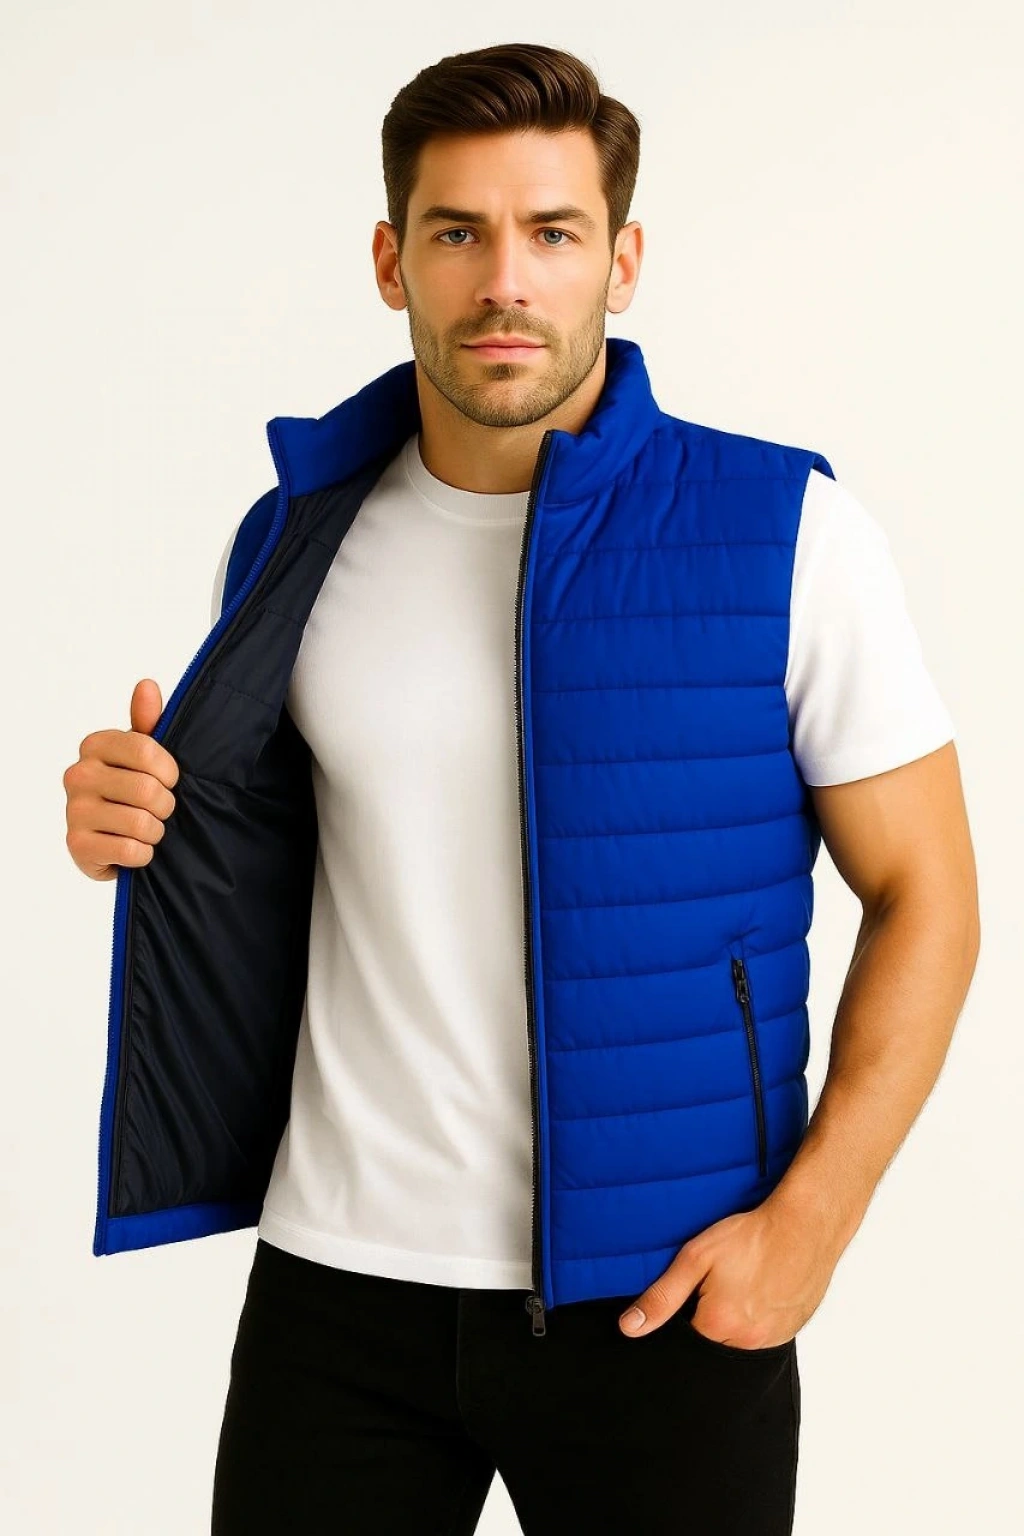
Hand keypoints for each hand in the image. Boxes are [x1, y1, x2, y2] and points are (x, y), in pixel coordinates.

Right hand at [64, 678, 179, 880]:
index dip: (170, 772)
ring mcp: (74, 810)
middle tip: (158, 809)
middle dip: (166, 806)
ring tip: (147, 829)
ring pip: (142, 823)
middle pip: (148, 790)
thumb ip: (147, 722)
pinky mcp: (77, 845)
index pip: (147, 751)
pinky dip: (143, 854)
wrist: (108, 840)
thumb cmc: (130, 789)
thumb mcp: (142, 754)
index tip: (169, 779)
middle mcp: (78, 774)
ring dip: (156, 832)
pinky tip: (134, 847)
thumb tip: (147, 685)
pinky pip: (132, 850)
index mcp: (95, 745)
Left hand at [617, 1194, 837, 1345]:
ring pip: (740, 1340)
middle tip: (723, 1281)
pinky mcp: (792, 1330)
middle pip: (713, 1342)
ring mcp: (773, 1339)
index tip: (695, 1288)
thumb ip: (662, 1296)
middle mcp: (747, 1342)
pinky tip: (761, 1288)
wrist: (805, 1224)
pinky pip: (765, 1334)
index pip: (684, 1340)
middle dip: (710, 1317)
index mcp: (717, 1327)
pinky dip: (758, 1317)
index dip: (684, 1312)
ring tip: (742, 1282)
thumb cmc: (751, 1236)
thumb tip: (629, 1328)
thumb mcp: (696, 1257)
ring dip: (735, 1319)